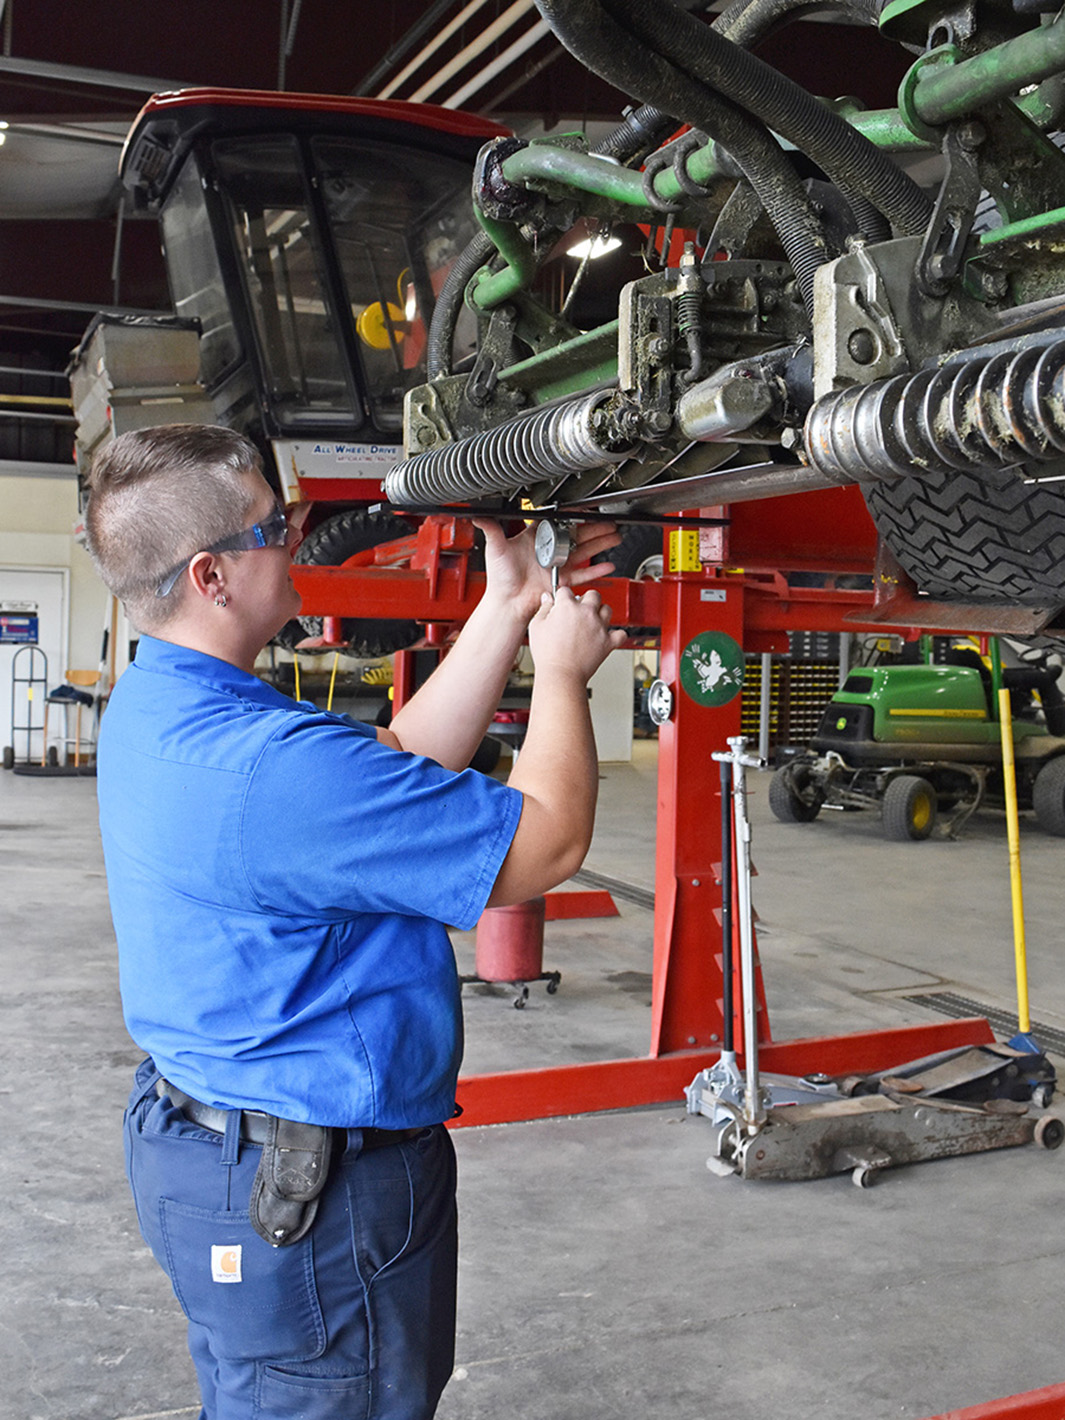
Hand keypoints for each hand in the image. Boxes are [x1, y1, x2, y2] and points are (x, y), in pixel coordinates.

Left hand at [472, 518, 621, 622]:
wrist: (507, 602)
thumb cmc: (500, 578)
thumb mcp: (496, 548)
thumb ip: (492, 529)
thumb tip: (480, 514)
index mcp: (537, 539)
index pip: (559, 523)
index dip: (574, 516)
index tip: (587, 509)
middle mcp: (551, 551)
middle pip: (578, 536)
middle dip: (595, 529)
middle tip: (609, 522)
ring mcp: (559, 565)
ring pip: (585, 552)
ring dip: (600, 544)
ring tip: (614, 537)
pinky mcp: (563, 580)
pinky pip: (583, 574)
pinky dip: (596, 570)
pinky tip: (608, 564)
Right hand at [527, 586, 627, 683]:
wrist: (561, 674)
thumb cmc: (547, 654)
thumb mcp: (536, 627)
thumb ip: (544, 608)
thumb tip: (547, 598)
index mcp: (568, 606)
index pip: (567, 591)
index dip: (562, 597)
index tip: (562, 603)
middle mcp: (586, 613)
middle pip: (593, 595)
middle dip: (586, 600)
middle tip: (580, 610)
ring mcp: (599, 627)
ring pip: (608, 610)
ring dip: (601, 613)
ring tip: (593, 621)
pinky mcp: (608, 642)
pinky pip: (621, 634)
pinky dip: (617, 635)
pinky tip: (609, 636)